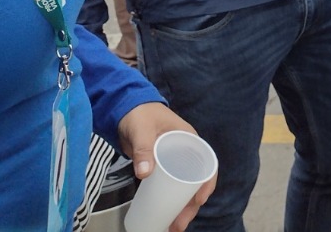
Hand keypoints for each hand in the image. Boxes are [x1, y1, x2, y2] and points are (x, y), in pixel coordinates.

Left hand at [117, 103, 215, 230]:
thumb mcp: (142, 130)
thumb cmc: (140, 114)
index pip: (207, 164)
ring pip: (182, 188)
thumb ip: (143, 148)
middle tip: (179, 224)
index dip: (206, 184)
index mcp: (189, 140)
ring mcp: (173, 161)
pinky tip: (164, 215)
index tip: (198, 200)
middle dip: (190, 206)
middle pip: (194, 183)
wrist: (123, 109)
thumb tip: (144, 173)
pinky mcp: (160, 167)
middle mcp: (185, 153)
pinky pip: (169, 187)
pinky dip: (168, 202)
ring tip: (172, 226)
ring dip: (180, 208)